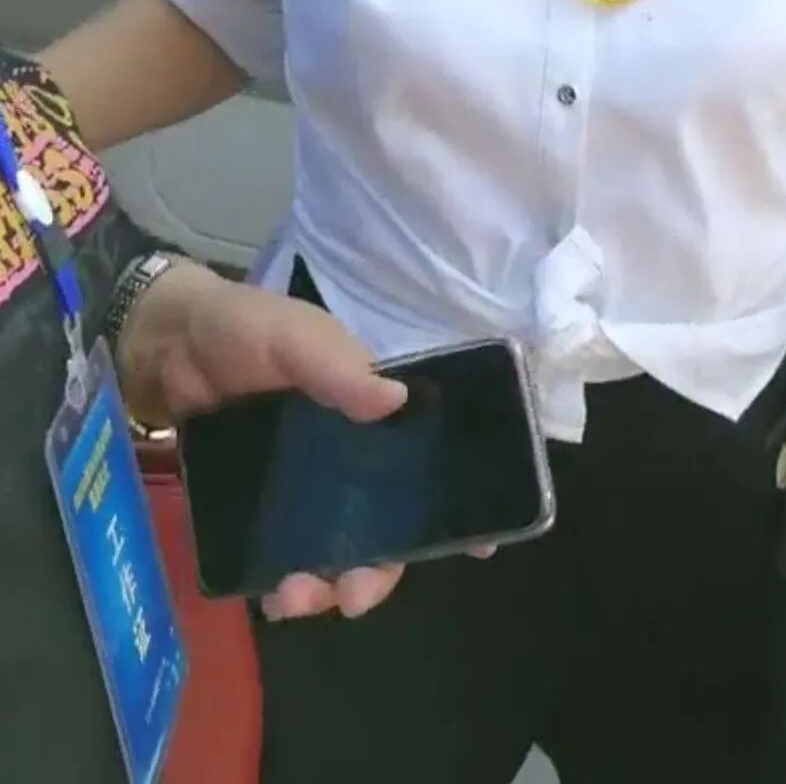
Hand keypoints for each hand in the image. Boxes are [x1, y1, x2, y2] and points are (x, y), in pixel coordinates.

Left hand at [118, 260, 494, 620]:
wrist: (163, 348)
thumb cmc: (242, 329)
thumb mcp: (291, 334)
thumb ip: (335, 364)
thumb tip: (395, 401)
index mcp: (372, 413)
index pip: (428, 460)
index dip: (459, 502)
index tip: (482, 544)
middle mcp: (348, 460)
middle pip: (385, 526)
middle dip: (380, 570)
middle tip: (354, 593)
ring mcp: (302, 492)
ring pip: (334, 552)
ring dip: (326, 584)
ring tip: (296, 596)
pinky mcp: (256, 512)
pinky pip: (279, 558)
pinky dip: (281, 583)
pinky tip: (267, 594)